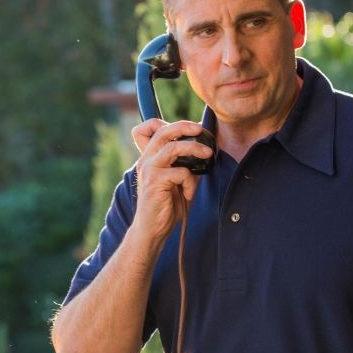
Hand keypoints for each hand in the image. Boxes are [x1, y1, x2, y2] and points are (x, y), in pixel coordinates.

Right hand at [130, 120, 212, 242]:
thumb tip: (204, 151)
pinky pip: (181, 172)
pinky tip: (188, 193)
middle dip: (184, 126)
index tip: (185, 128)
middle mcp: (146, 160)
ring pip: (173, 147)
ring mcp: (148, 170)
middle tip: (201, 130)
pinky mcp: (155, 182)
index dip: (163, 122)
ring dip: (194, 149)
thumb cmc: (165, 206)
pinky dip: (190, 182)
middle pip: (162, 131)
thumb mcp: (176, 181)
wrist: (152, 229)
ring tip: (208, 154)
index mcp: (148, 158)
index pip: (144, 129)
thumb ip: (184, 164)